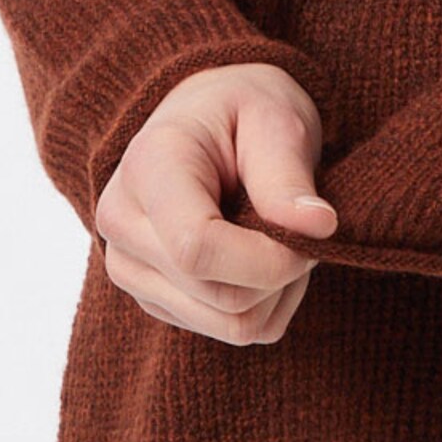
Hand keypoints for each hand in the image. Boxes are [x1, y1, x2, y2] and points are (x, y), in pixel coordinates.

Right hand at [94, 62, 339, 344]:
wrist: (207, 121)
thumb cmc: (242, 110)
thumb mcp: (274, 119)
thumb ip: (288, 175)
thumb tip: (319, 227)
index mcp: (147, 168)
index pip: (196, 248)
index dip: (268, 259)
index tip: (314, 231)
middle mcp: (123, 226)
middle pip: (220, 296)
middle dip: (283, 271)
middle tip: (304, 224)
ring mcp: (130, 269)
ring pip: (229, 325)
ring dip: (278, 291)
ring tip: (281, 235)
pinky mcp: (154, 299)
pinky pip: (231, 332)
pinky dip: (266, 304)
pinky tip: (262, 257)